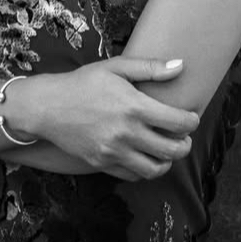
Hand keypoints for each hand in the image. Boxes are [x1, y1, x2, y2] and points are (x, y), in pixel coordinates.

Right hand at [23, 57, 198, 181]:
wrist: (48, 106)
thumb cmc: (83, 82)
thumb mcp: (116, 67)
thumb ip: (150, 67)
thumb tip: (181, 66)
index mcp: (134, 107)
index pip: (179, 123)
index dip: (192, 121)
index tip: (191, 117)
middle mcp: (127, 133)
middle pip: (172, 150)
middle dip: (185, 144)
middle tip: (183, 136)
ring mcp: (114, 152)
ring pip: (155, 169)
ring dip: (167, 161)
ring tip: (166, 149)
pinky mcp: (102, 164)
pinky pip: (134, 175)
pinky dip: (145, 169)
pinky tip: (144, 155)